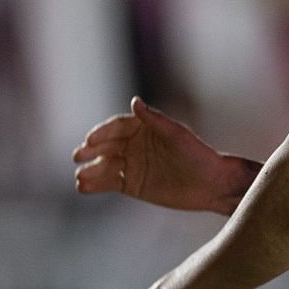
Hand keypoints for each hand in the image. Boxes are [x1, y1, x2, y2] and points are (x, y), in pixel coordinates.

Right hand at [72, 97, 257, 214]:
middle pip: (106, 146)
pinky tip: (83, 188)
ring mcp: (131, 165)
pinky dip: (96, 185)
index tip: (90, 140)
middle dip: (90, 151)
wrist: (211, 185)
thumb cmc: (197, 155)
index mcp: (143, 128)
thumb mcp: (176, 135)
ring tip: (79, 177)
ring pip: (104, 166)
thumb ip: (154, 120)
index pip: (116, 127)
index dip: (102, 133)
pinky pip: (109, 183)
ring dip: (90, 170)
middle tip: (77, 156)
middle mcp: (134, 145)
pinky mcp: (131, 185)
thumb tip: (134, 101)